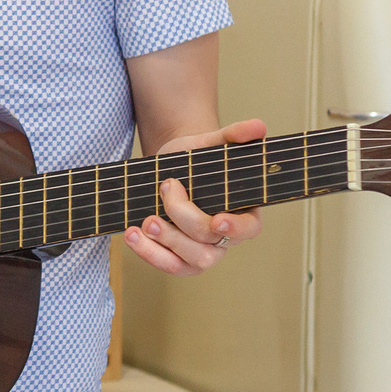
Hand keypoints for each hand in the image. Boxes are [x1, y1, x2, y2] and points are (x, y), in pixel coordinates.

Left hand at [123, 119, 266, 274]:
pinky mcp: (180, 260)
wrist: (169, 169)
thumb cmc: (195, 158)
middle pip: (210, 244)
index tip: (218, 221)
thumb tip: (258, 126)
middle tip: (165, 190)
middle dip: (184, 222)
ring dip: (165, 243)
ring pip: (190, 261)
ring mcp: (203, 252)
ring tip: (144, 222)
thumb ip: (233, 135)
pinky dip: (149, 254)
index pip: (249, 228)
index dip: (236, 228)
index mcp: (243, 211)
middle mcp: (226, 238)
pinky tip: (132, 235)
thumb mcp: (209, 143)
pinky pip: (169, 266)